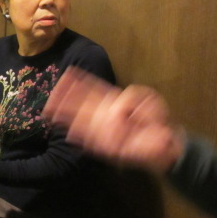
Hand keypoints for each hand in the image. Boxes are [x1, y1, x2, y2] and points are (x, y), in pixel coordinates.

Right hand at [45, 67, 184, 173]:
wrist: (165, 145)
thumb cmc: (157, 120)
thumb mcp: (149, 100)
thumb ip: (132, 98)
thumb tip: (116, 110)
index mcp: (114, 100)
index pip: (94, 88)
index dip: (81, 81)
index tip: (68, 72)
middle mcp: (106, 113)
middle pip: (82, 103)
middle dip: (67, 97)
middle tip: (52, 93)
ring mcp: (105, 129)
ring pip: (82, 120)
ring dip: (67, 115)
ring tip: (51, 110)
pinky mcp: (108, 145)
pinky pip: (89, 139)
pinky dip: (78, 136)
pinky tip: (67, 133)